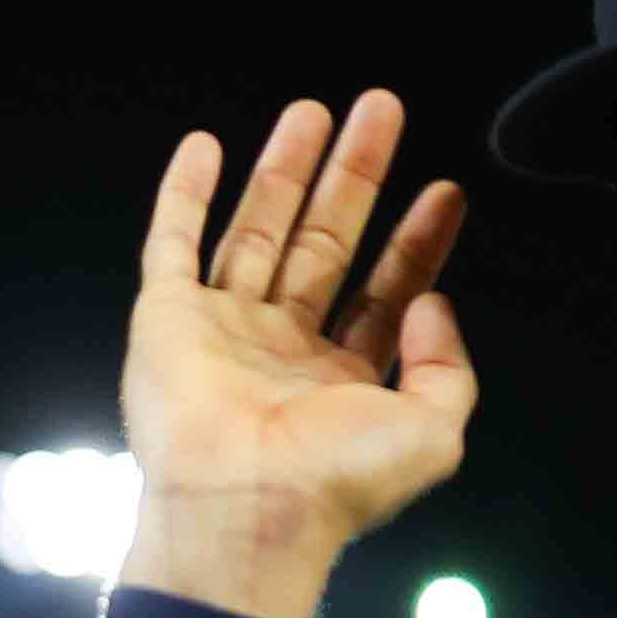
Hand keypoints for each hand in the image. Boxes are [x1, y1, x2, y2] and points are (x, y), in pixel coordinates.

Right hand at [119, 94, 471, 617]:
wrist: (245, 506)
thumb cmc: (334, 483)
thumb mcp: (434, 432)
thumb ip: (448, 367)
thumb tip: (433, 303)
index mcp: (342, 379)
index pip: (387, 290)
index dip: (418, 239)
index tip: (444, 190)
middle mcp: (282, 349)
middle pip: (326, 241)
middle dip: (356, 176)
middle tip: (382, 112)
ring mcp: (223, 330)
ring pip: (257, 230)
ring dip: (284, 170)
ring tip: (313, 111)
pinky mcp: (168, 319)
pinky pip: (173, 243)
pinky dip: (185, 195)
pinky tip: (206, 147)